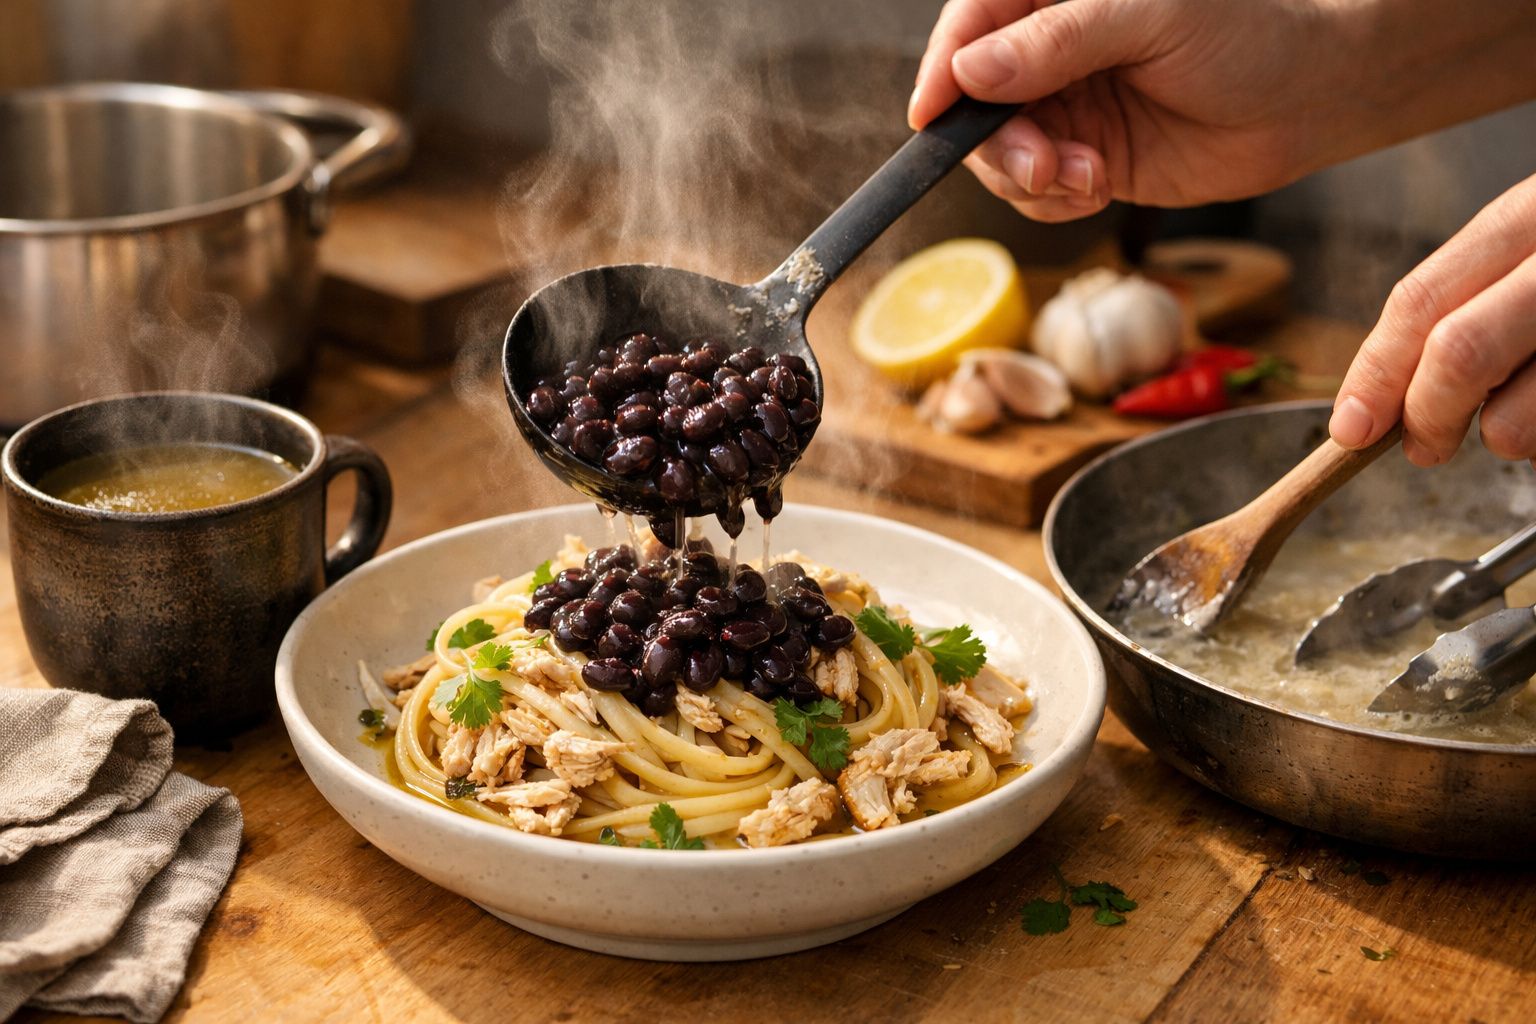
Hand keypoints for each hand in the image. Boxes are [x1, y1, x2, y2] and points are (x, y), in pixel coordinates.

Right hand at [908, 0, 1330, 221]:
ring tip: (1088, 178)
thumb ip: (1058, 42)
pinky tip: (1096, 189)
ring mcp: (1063, 106)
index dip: (943, 70)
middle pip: (973, 102)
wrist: (1309, 99)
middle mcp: (1049, 50)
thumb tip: (971, 73)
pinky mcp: (1081, 158)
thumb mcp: (1151, 17)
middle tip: (1043, 166)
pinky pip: (1033, 191)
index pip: (972, 25)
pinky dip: (1052, 200)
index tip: (931, 115)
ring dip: (1031, 179)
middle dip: (999, 143)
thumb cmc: (1247, 32)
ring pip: (998, 154)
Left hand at [1330, 173, 1535, 467]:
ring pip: (1516, 421)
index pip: (1421, 299)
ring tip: (1525, 414)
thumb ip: (1468, 303)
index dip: (1373, 372)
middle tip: (1425, 447)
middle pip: (1457, 355)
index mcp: (1531, 213)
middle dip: (1426, 417)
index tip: (1351, 427)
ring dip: (1507, 438)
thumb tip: (1380, 397)